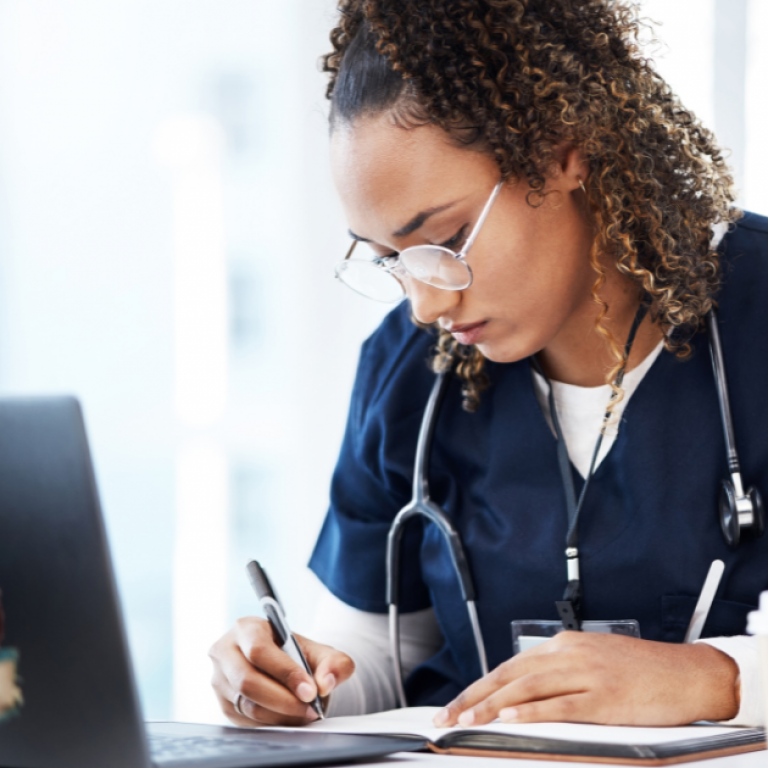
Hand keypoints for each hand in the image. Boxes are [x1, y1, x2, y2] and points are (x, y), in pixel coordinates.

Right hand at [209, 617, 354, 725]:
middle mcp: (226, 652)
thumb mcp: (321, 652)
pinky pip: (245, 721)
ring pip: (246, 705)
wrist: (285, 669)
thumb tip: (326, 683)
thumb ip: (334, 663)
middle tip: (310, 708)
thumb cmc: (299, 656)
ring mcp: (220, 680)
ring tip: (304, 713)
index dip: (285, 672)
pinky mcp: (223, 704)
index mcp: (247, 628)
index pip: (259, 650)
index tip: (310, 690)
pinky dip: (271, 723)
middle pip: (247, 681)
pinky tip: (288, 718)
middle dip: (283, 699)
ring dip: (279, 714)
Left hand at [433, 632, 738, 727]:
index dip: (480, 686)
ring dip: (492, 706)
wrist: (688, 673)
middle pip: (510, 675)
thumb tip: (526, 693)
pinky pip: (559, 705)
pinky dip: (531, 712)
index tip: (458, 703)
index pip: (511, 666)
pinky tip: (509, 719)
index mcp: (564, 645)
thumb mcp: (593, 660)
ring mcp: (586, 674)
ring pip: (527, 688)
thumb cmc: (642, 671)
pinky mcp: (603, 697)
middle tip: (447, 716)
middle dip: (475, 696)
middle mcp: (569, 654)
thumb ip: (560, 671)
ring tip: (466, 721)